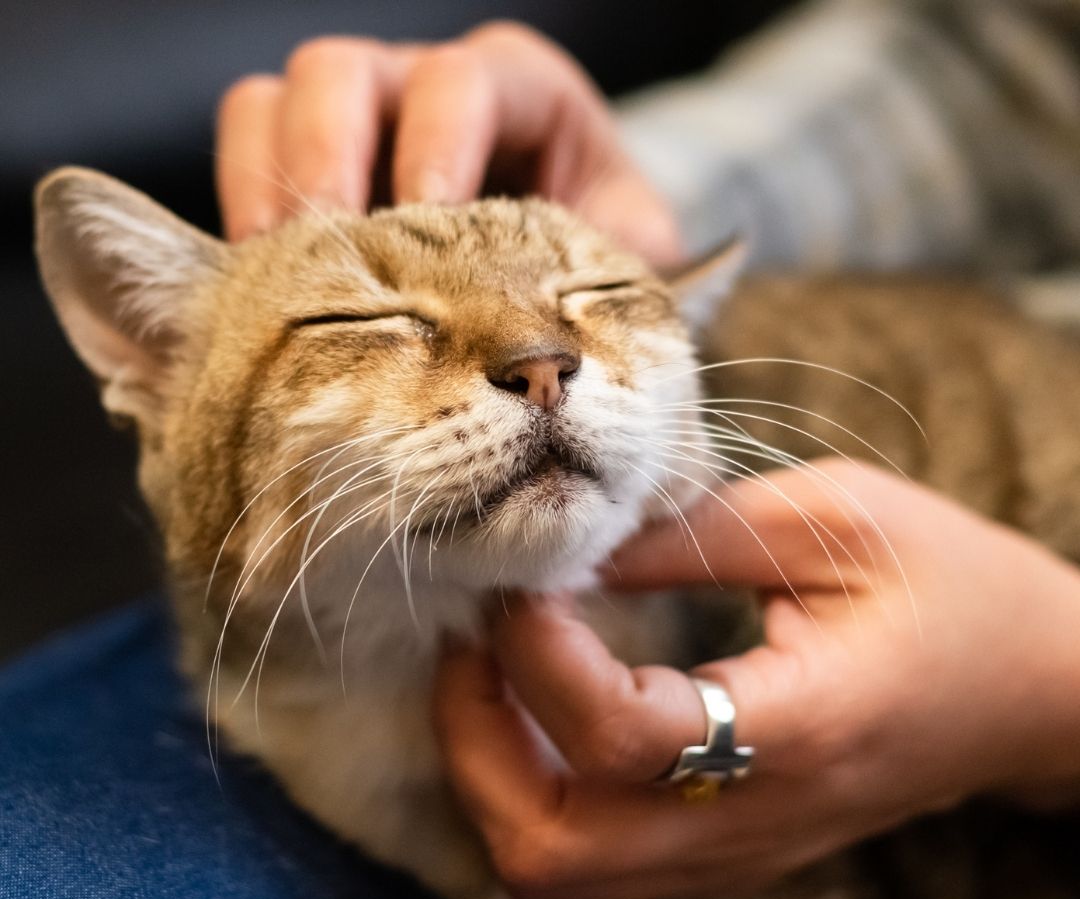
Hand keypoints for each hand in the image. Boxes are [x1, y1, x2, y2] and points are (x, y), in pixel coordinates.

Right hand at [215, 22, 680, 263]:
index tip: (423, 227)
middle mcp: (431, 100)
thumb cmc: (605, 281)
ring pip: (273, 102)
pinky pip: (250, 158)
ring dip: (266, 184)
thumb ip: (629, 289)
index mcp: (523, 98)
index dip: (436, 146)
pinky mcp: (319, 180)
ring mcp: (363, 134)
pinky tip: (267, 285)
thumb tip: (626, 364)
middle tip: (332, 253)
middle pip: (343, 71)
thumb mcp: (632, 276)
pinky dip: (245, 212)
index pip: (465, 81)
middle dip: (326, 158)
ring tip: (278, 274)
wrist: (562, 303)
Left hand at [433, 460, 1079, 898]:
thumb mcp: (831, 519)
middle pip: (549, 850)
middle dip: (472, 740)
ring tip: (496, 668)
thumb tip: (564, 548)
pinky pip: (585, 855)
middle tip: (476, 637)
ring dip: (490, 770)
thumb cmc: (949, 586)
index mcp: (796, 728)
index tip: (524, 575)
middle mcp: (751, 822)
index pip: (616, 735)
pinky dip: (529, 787)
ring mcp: (731, 855)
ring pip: (553, 870)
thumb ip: (687, 535)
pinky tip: (540, 705)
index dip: (536, 652)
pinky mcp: (718, 853)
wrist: (1029, 690)